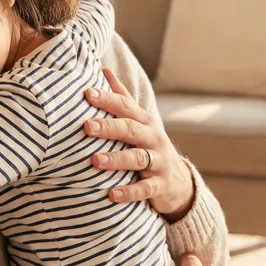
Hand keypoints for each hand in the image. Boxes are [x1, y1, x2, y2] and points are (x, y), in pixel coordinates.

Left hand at [85, 69, 193, 217]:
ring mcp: (159, 162)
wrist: (178, 181)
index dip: (107, 99)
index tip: (87, 93)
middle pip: (131, 129)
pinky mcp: (160, 186)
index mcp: (144, 121)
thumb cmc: (148, 144)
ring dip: (116, 159)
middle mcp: (153, 138)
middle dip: (109, 127)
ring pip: (138, 159)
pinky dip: (129, 192)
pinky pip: (145, 189)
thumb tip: (104, 70)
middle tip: (87, 127)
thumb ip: (122, 97)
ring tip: (94, 161)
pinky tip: (111, 195)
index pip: (125, 106)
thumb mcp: (139, 121)